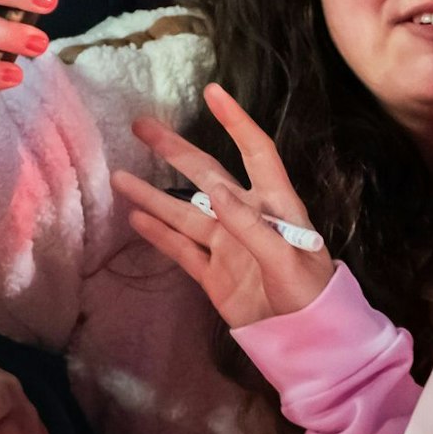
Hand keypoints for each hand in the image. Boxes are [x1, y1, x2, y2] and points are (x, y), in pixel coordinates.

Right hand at [111, 85, 335, 328]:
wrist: (309, 341)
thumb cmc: (312, 295)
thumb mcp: (288, 260)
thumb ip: (252, 227)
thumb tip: (217, 191)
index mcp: (276, 205)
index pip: (256, 152)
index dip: (235, 121)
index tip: (213, 92)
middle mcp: (247, 218)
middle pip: (206, 175)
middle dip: (176, 150)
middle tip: (142, 126)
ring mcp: (227, 246)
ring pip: (184, 213)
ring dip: (153, 195)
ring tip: (120, 176)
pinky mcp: (214, 275)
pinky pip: (181, 249)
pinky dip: (158, 234)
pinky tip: (135, 218)